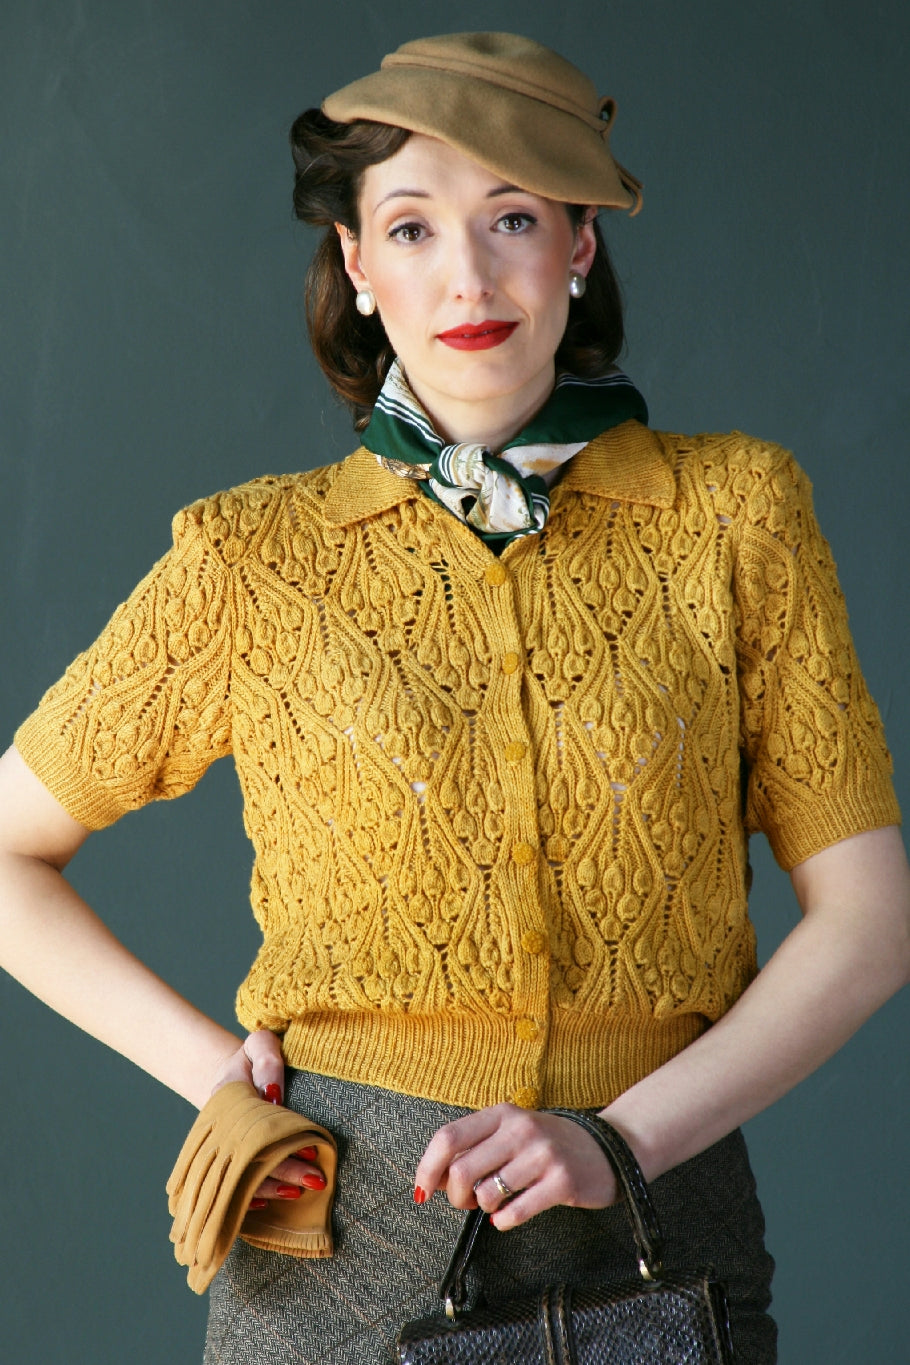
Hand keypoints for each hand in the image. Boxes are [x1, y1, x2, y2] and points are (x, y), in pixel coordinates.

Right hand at [206, 1029, 327, 1207]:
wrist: (230, 1075)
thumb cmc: (253, 1058)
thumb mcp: (260, 1045)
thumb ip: (268, 1062)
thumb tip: (275, 1098)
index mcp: (229, 1097)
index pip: (257, 1124)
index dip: (283, 1141)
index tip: (312, 1149)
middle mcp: (222, 1127)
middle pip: (252, 1155)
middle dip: (285, 1171)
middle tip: (317, 1180)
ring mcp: (221, 1147)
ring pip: (241, 1176)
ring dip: (271, 1188)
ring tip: (299, 1193)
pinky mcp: (225, 1161)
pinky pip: (230, 1186)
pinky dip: (247, 1199)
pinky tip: (266, 1207)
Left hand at [414, 1104, 616, 1230]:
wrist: (608, 1148)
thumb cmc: (550, 1145)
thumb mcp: (512, 1133)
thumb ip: (476, 1149)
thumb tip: (431, 1180)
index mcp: (503, 1113)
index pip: (448, 1137)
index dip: (427, 1167)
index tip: (422, 1190)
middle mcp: (521, 1129)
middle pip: (461, 1171)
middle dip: (456, 1197)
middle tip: (468, 1202)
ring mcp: (543, 1155)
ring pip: (486, 1195)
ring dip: (484, 1208)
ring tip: (498, 1202)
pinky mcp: (561, 1183)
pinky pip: (514, 1213)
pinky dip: (504, 1222)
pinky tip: (512, 1213)